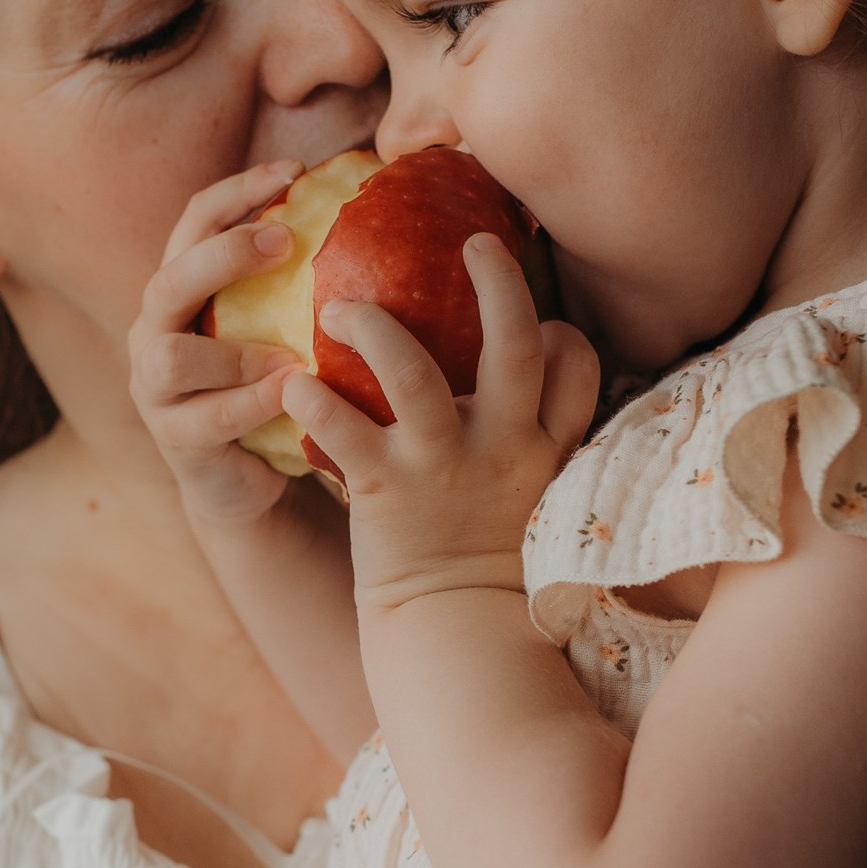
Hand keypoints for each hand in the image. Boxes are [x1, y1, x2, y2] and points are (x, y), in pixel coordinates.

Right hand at [129, 160, 307, 529]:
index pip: (195, 221)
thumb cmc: (275, 386)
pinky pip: (207, 418)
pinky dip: (252, 404)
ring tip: (290, 354)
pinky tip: (293, 394)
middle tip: (286, 242)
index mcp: (182, 288)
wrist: (247, 479)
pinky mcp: (174, 439)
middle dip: (225, 255)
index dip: (238, 191)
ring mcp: (154, 387)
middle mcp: (154, 330)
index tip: (296, 171)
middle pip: (170, 278)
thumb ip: (301, 279)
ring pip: (171, 356)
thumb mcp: (283, 326)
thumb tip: (374, 205)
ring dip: (236, 352)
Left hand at [280, 233, 598, 606]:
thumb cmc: (482, 552)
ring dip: (376, 331)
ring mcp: (441, 466)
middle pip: (515, 348)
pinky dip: (315, 405)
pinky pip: (346, 435)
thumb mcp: (529, 490)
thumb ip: (531, 431)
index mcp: (540, 444)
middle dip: (498, 286)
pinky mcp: (385, 492)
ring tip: (342, 306)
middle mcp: (499, 446)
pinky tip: (291, 385)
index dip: (562, 334)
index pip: (575, 368)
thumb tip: (533, 361)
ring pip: (415, 377)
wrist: (450, 628)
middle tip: (476, 239)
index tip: (539, 320)